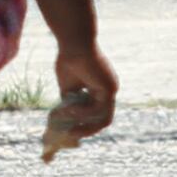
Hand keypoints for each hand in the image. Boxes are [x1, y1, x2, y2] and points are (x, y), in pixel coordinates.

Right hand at [41, 41, 118, 159]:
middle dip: (87, 129)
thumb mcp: (68, 85)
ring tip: (65, 117)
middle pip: (104, 120)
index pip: (99, 114)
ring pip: (102, 118)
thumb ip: (70, 100)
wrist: (74, 42)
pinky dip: (82, 112)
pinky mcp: (109, 89)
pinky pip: (97, 109)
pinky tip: (69, 108)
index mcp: (101, 89)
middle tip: (71, 134)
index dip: (86, 124)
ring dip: (83, 121)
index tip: (71, 131)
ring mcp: (111, 89)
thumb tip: (65, 116)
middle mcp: (110, 90)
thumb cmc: (69, 57)